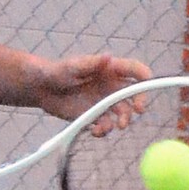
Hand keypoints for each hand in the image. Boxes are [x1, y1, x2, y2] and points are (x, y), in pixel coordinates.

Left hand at [35, 53, 151, 133]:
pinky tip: (95, 132)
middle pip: (133, 96)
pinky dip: (104, 131)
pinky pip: (106, 125)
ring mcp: (103, 102)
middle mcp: (111, 86)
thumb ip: (90, 63)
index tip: (147, 89)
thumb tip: (108, 57)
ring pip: (122, 114)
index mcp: (110, 70)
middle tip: (132, 115)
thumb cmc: (56, 71)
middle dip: (136, 106)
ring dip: (120, 122)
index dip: (145, 78)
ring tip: (108, 127)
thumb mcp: (72, 66)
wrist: (41, 89)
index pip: (135, 71)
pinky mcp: (94, 116)